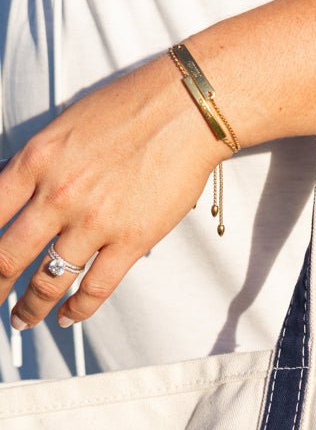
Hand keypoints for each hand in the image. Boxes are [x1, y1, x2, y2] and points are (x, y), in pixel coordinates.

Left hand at [0, 54, 228, 331]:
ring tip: (23, 320)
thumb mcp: (63, 129)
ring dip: (30, 307)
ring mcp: (94, 222)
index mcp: (35, 161)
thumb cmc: (126, 109)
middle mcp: (58, 195)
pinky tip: (67, 318)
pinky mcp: (131, 241)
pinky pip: (95, 287)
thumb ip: (36, 166)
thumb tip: (14, 199)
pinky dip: (77, 309)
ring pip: (49, 280)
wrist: (184, 110)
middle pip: (7, 256)